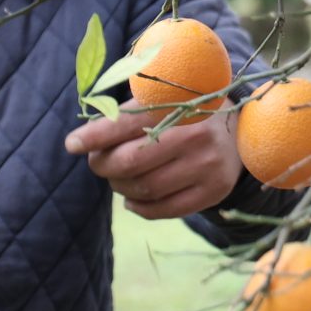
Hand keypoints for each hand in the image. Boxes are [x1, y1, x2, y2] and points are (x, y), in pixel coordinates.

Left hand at [63, 108, 241, 220]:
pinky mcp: (214, 191)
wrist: (239, 130)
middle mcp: (196, 135)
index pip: (126, 124)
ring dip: (119, 186)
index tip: (71, 144)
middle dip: (103, 165)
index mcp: (179, 105)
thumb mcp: (163, 100)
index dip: (94, 136)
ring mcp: (208, 166)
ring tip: (117, 178)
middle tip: (97, 163)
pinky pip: (163, 210)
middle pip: (130, 162)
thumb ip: (126, 115)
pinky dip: (138, 207)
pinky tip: (132, 198)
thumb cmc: (186, 112)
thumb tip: (80, 141)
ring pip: (144, 188)